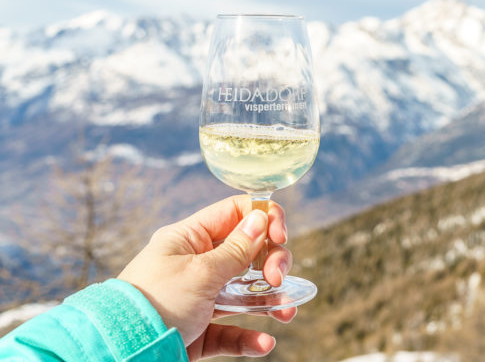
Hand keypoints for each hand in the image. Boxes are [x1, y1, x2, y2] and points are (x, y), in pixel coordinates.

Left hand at [118, 196, 295, 359]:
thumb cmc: (154, 304)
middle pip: (247, 253)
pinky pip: (232, 331)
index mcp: (189, 238)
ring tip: (287, 312)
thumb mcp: (200, 272)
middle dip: (271, 262)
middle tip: (276, 278)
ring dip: (269, 301)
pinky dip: (250, 337)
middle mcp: (196, 264)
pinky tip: (264, 343)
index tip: (280, 237)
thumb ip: (236, 249)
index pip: (235, 213)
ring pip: (244, 293)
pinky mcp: (199, 331)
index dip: (263, 218)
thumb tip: (260, 217)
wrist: (118, 353)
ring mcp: (199, 298)